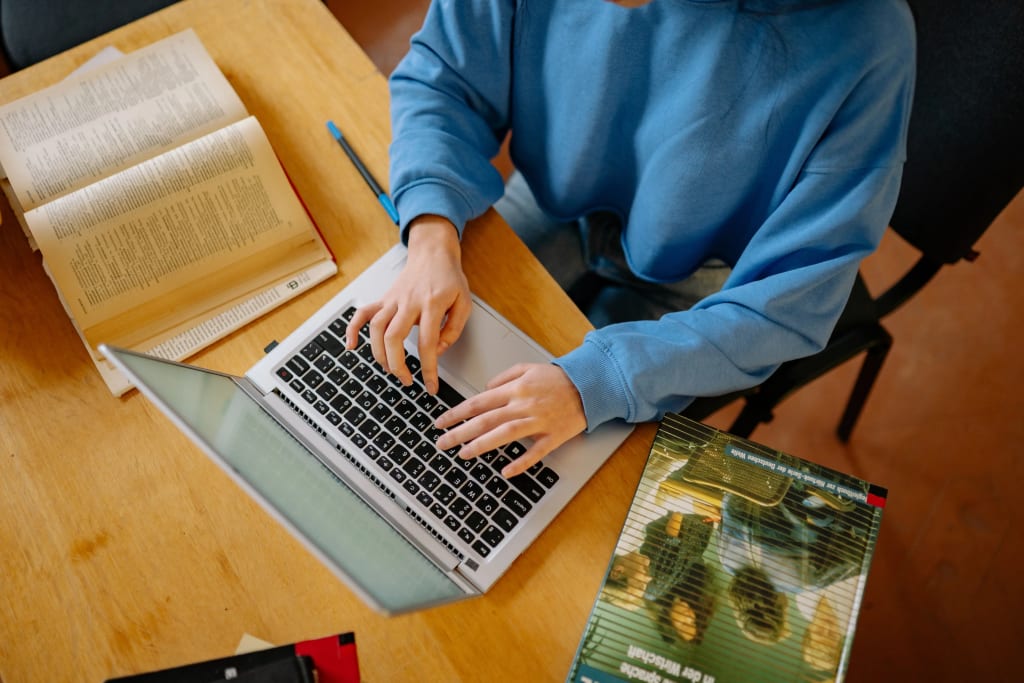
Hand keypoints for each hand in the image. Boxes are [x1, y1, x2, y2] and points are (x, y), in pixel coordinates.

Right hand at [345, 215, 471, 393]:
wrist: (433, 253)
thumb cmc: (449, 278)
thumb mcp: (464, 303)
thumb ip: (454, 329)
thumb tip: (438, 351)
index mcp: (432, 304)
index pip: (428, 343)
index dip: (428, 368)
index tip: (430, 386)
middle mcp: (408, 302)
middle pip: (394, 337)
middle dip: (397, 365)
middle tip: (406, 380)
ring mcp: (392, 300)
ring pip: (376, 328)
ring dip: (379, 354)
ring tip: (390, 370)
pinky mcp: (383, 299)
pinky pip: (362, 313)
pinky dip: (352, 329)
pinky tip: (351, 345)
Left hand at [434, 363, 586, 476]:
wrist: (589, 385)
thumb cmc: (558, 378)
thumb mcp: (528, 367)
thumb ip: (504, 377)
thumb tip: (485, 389)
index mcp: (515, 389)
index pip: (479, 402)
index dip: (457, 413)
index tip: (441, 422)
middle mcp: (523, 404)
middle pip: (486, 419)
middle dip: (460, 432)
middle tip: (442, 442)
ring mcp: (538, 421)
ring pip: (505, 434)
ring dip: (482, 445)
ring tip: (463, 453)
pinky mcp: (554, 435)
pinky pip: (536, 451)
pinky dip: (521, 462)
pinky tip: (506, 471)